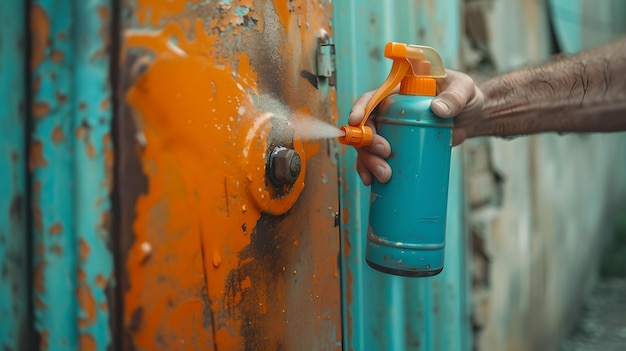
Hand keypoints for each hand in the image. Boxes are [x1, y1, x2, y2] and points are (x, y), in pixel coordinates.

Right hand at [348, 69, 483, 184]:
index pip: (372, 97)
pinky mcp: (398, 148)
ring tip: (384, 175)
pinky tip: (372, 182)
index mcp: (398, 91)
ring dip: (369, 161)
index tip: (357, 122)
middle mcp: (389, 110)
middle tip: (385, 155)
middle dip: (368, 143)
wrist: (472, 117)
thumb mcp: (463, 89)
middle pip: (367, 126)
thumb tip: (438, 109)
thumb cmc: (465, 96)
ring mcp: (392, 130)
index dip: (360, 109)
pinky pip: (378, 159)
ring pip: (368, 147)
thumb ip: (455, 96)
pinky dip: (371, 171)